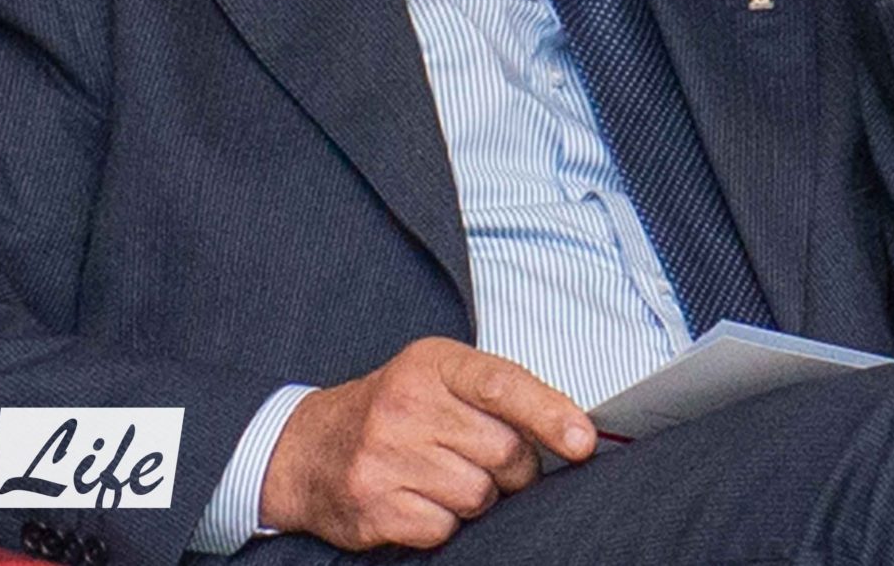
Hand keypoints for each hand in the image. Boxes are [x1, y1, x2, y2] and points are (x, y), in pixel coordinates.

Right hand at [260, 337, 594, 551]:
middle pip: (503, 452)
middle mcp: (406, 405)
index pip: (502, 385)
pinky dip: (443, 523)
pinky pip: (443, 529)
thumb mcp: (440, 378)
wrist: (309, 448)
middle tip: (489, 462)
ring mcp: (384, 457)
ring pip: (479, 496)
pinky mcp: (372, 506)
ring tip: (445, 477)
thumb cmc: (395, 410)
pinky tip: (420, 500)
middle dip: (514, 469)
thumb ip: (501, 394)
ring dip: (477, 498)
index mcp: (431, 363)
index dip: (550, 414)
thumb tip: (574, 433)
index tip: (583, 443)